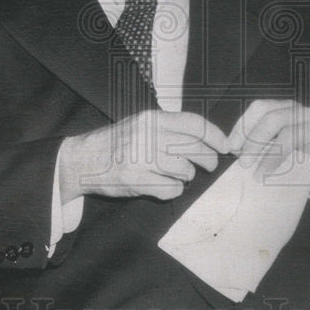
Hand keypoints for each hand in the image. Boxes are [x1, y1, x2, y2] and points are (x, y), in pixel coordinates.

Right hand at [59, 111, 229, 201]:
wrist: (83, 159)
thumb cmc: (118, 142)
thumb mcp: (142, 124)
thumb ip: (170, 128)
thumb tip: (207, 139)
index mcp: (153, 118)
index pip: (194, 124)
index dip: (215, 136)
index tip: (226, 146)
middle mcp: (149, 136)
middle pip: (195, 149)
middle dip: (208, 160)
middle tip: (208, 166)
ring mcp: (142, 158)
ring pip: (185, 171)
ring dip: (186, 176)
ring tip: (177, 174)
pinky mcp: (136, 180)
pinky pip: (171, 189)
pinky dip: (173, 190)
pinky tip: (164, 185)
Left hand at [228, 99, 309, 208]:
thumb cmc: (303, 165)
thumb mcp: (278, 152)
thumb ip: (261, 145)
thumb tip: (234, 149)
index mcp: (287, 110)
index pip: (260, 107)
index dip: (243, 125)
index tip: (230, 146)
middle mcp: (302, 112)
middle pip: (271, 116)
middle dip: (252, 139)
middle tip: (242, 161)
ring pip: (286, 130)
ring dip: (266, 152)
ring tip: (255, 172)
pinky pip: (304, 147)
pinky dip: (282, 159)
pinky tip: (271, 172)